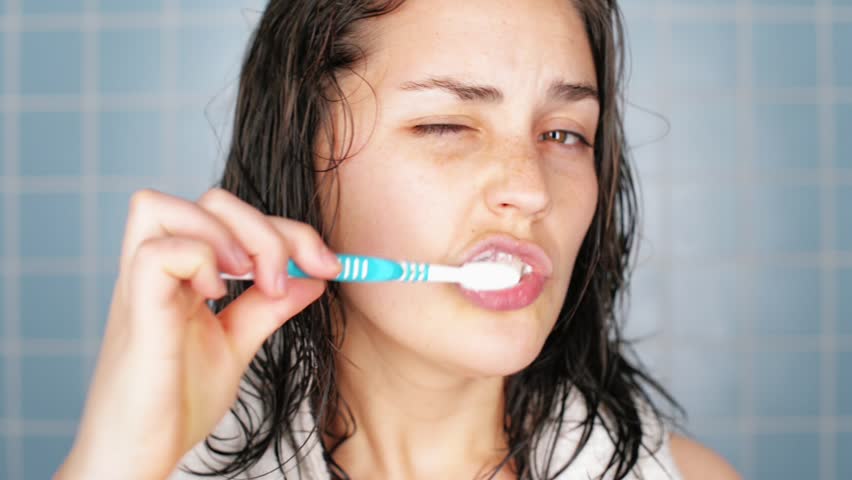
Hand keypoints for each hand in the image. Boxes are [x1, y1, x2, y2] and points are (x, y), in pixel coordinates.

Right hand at [55, 188, 340, 479]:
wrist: (141, 455)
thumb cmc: (176, 402)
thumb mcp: (236, 345)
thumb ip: (267, 308)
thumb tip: (313, 277)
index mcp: (182, 274)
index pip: (233, 216)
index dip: (288, 230)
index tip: (329, 266)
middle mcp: (157, 271)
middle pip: (208, 201)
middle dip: (266, 227)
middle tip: (288, 278)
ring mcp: (140, 288)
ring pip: (163, 207)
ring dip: (227, 233)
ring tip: (251, 280)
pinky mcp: (135, 315)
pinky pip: (156, 253)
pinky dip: (198, 260)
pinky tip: (217, 297)